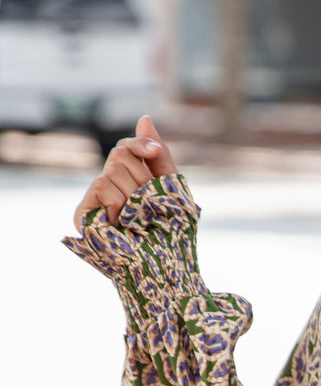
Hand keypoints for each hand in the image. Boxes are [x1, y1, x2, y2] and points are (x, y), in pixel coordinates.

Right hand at [72, 116, 178, 232]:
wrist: (168, 267)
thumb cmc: (172, 232)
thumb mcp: (171, 187)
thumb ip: (159, 155)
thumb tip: (143, 117)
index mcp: (130, 183)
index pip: (126, 148)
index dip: (139, 145)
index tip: (155, 152)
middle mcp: (109, 189)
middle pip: (119, 155)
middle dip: (141, 177)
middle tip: (148, 205)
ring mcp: (94, 203)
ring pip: (113, 169)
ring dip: (134, 194)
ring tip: (137, 219)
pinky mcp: (83, 216)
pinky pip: (101, 186)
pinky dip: (119, 203)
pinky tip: (122, 223)